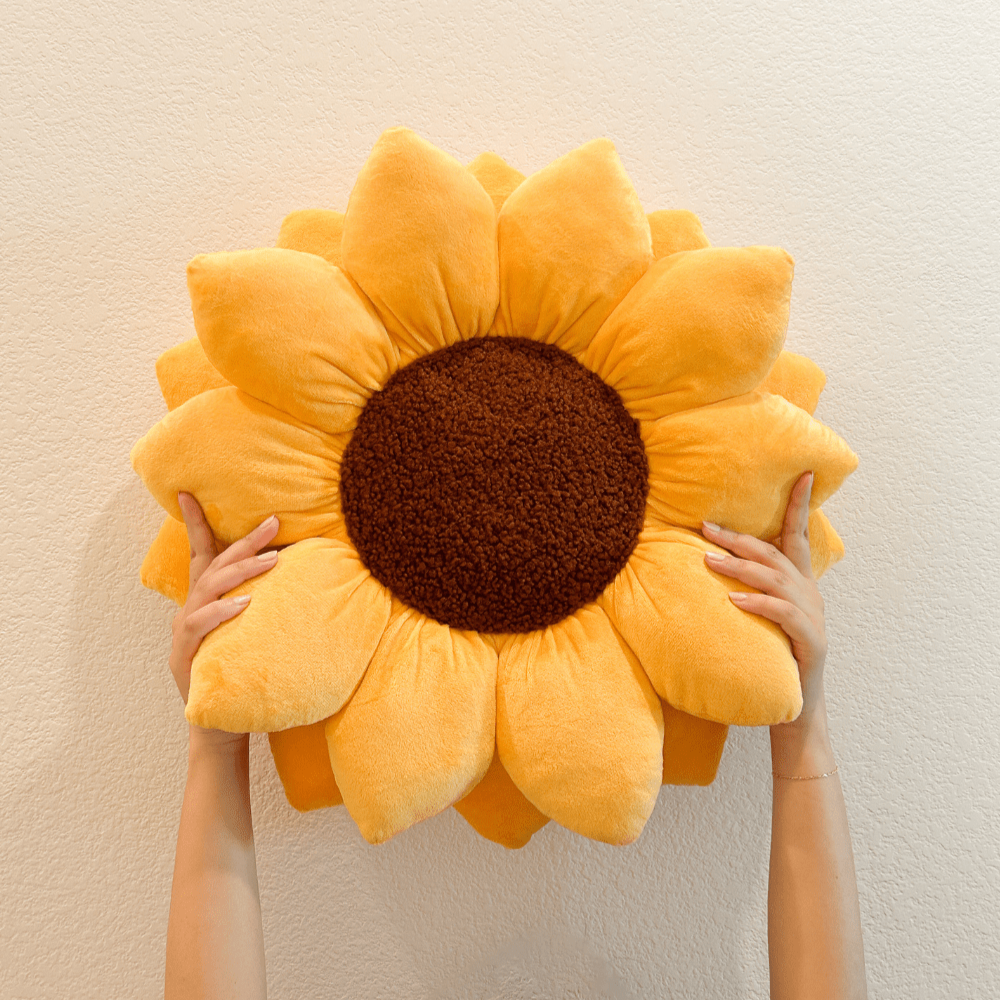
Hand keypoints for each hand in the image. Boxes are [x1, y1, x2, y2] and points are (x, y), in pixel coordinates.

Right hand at [170, 492, 279, 749]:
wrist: (219, 720)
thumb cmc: (239, 668)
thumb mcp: (251, 628)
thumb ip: (261, 599)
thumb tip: (298, 571)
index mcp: (205, 598)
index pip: (201, 553)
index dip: (194, 522)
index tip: (189, 492)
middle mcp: (192, 608)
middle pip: (215, 564)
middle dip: (244, 541)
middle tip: (274, 522)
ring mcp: (185, 631)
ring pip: (209, 589)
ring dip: (241, 571)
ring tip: (272, 560)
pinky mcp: (185, 654)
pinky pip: (200, 625)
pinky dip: (223, 612)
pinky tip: (246, 603)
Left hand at [700, 470, 826, 720]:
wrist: (798, 706)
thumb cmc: (775, 655)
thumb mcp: (764, 615)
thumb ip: (752, 587)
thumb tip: (712, 559)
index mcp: (799, 583)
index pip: (798, 535)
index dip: (801, 504)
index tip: (804, 473)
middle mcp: (807, 593)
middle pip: (773, 553)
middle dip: (739, 537)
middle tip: (704, 526)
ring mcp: (811, 616)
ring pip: (775, 579)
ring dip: (739, 566)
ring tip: (707, 559)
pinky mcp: (809, 640)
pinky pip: (781, 614)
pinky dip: (757, 604)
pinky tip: (734, 600)